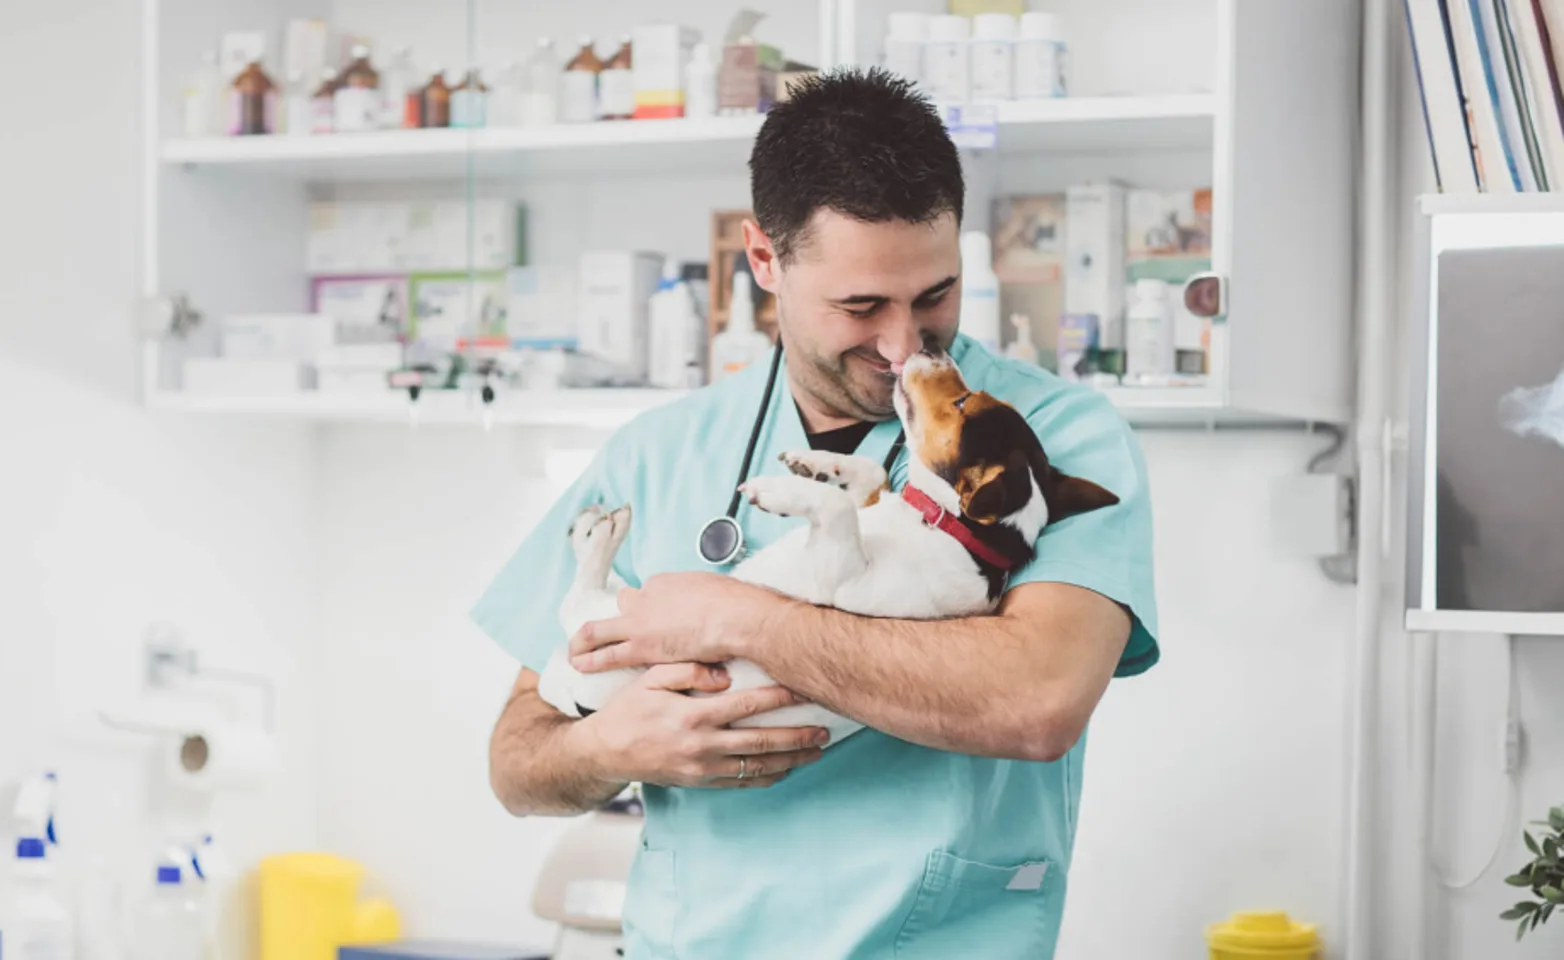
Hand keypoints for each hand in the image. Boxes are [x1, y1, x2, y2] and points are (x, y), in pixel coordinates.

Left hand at [569, 572, 782, 673]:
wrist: (738, 618)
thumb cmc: (737, 605)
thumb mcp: (718, 591)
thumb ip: (706, 599)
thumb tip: (713, 606)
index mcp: (668, 583)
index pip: (651, 594)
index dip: (654, 607)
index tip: (659, 618)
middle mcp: (648, 597)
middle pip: (625, 602)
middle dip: (621, 615)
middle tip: (614, 629)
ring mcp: (640, 621)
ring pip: (600, 628)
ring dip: (585, 640)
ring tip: (576, 650)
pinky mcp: (641, 646)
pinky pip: (606, 654)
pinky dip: (589, 659)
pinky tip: (579, 665)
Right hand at [577, 662, 828, 788]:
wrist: (605, 752)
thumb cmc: (629, 709)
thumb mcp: (649, 678)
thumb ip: (686, 670)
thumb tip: (724, 673)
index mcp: (692, 714)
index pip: (747, 704)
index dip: (780, 696)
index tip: (804, 688)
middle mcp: (702, 744)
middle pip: (762, 739)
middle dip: (798, 734)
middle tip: (826, 728)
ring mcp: (703, 767)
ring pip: (757, 765)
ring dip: (791, 758)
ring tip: (817, 750)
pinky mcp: (700, 782)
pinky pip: (742, 782)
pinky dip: (768, 776)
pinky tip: (788, 769)